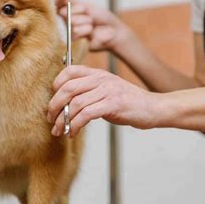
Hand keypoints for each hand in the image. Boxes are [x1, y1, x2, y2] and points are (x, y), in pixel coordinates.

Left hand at [47, 65, 165, 136]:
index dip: (56, 85)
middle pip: (68, 88)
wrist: (154, 108)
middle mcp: (101, 79)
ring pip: (75, 103)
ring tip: (59, 130)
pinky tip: (73, 132)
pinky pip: (87, 114)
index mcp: (98, 73)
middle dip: (54, 105)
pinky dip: (75, 125)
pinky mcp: (113, 104)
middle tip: (50, 119)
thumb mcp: (107, 90)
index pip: (69, 71)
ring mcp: (108, 90)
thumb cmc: (129, 102)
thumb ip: (89, 92)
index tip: (53, 101)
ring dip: (63, 119)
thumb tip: (65, 104)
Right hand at [55, 0, 135, 53]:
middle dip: (78, 10)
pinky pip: (75, 33)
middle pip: (64, 12)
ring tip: (92, 24)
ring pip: (71, 22)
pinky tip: (91, 31)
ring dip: (85, 20)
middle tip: (88, 13)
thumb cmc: (101, 18)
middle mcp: (67, 21)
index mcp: (69, 11)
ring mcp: (70, 32)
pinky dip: (85, 30)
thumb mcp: (87, 6)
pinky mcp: (74, 42)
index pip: (57, 3)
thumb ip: (72, 2)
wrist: (113, 30)